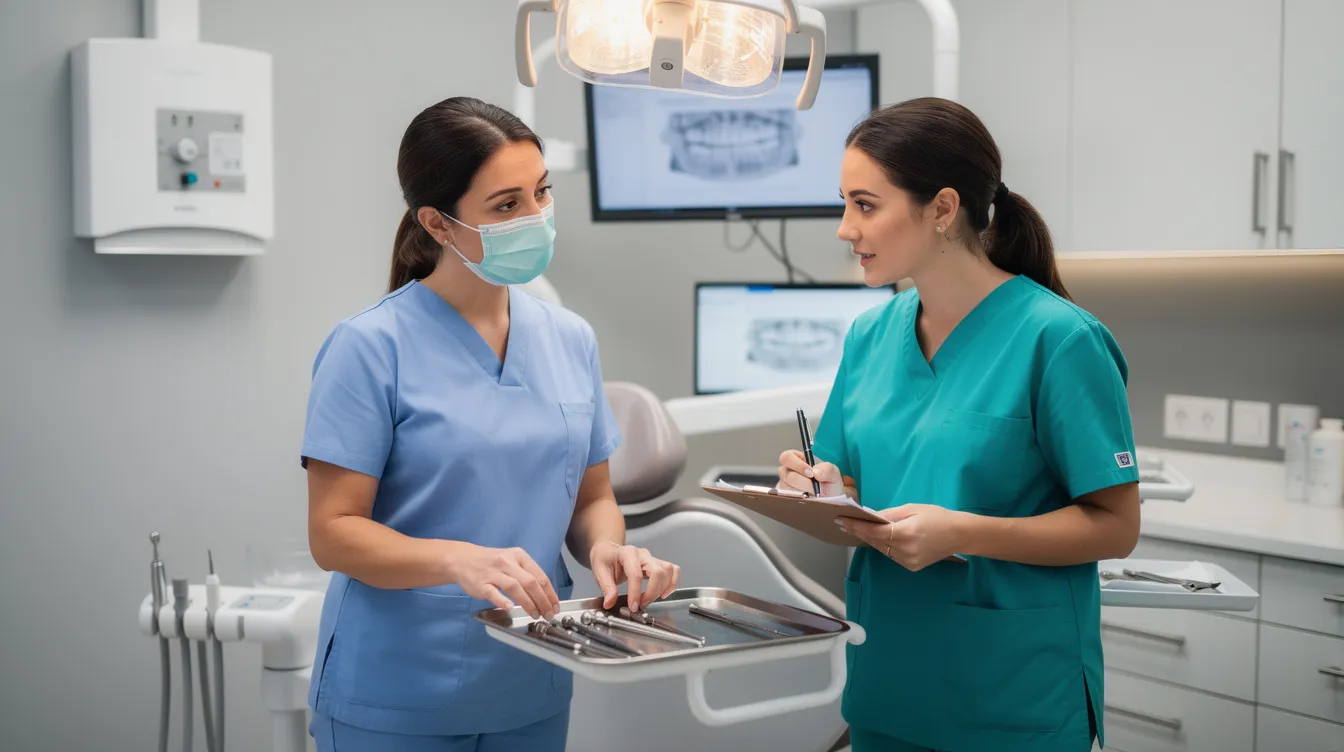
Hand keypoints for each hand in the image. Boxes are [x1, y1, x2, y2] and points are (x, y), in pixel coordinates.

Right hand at [450, 544, 560, 619]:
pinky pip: (493, 593)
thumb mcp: (511, 560)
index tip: (555, 606)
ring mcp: (493, 573)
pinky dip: (502, 600)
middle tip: (547, 614)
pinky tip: (510, 608)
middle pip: (530, 582)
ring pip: (514, 587)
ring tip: (534, 615)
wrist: (462, 559)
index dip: (550, 593)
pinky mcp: (481, 583)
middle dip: (542, 600)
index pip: (539, 575)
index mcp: (519, 556)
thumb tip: (544, 593)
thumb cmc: (491, 562)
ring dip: (527, 603)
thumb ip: (526, 573)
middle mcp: (508, 562)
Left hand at [589, 541, 680, 611]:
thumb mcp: (600, 571)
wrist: (609, 551)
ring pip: (668, 571)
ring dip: (662, 589)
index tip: (632, 606)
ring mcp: (652, 558)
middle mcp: (643, 554)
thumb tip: (610, 602)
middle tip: (641, 605)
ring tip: (649, 599)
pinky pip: (673, 570)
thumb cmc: (605, 559)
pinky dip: (672, 583)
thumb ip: (606, 588)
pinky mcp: (658, 564)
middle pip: (658, 572)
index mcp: (627, 553)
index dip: (636, 593)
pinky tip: (663, 593)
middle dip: (652, 593)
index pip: (636, 574)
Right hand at [777, 450, 845, 496]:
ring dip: (804, 492)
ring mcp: (785, 485)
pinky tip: (810, 499)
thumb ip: (827, 469)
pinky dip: (802, 499)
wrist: (830, 498)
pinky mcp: (786, 497)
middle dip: (803, 481)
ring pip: (789, 489)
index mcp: (795, 458)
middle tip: (815, 486)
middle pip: (786, 475)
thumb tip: (816, 472)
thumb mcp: (833, 473)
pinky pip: (790, 499)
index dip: (797, 465)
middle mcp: (787, 471)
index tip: (811, 473)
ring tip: (815, 493)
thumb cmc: (828, 482)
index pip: (787, 457)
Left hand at [838, 504, 970, 571]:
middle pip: (875, 541)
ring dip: (872, 540)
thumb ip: (890, 514)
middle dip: (860, 532)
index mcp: (905, 533)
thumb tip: (871, 516)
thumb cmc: (937, 516)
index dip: (855, 526)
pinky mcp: (912, 566)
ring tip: (860, 529)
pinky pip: (892, 555)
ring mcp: (908, 561)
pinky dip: (885, 547)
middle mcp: (904, 550)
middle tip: (845, 523)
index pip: (873, 531)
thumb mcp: (912, 509)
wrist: (959, 534)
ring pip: (882, 550)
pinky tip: (882, 538)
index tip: (841, 520)